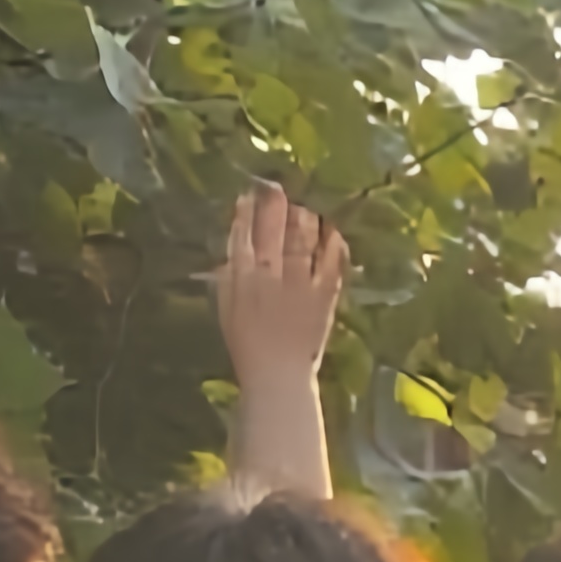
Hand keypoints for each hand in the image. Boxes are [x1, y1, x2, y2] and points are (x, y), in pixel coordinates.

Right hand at [213, 183, 346, 382]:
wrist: (277, 374)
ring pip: (301, 242)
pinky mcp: (323, 296)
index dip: (244, 214)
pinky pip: (330, 264)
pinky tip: (333, 231)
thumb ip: (228, 278)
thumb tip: (231, 254)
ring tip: (303, 207)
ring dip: (302, 220)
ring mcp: (298, 284)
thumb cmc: (247, 345)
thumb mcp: (227, 309)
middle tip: (276, 187)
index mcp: (241, 278)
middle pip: (272, 232)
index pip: (241, 236)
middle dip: (273, 206)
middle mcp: (269, 275)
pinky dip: (332, 246)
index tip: (247, 195)